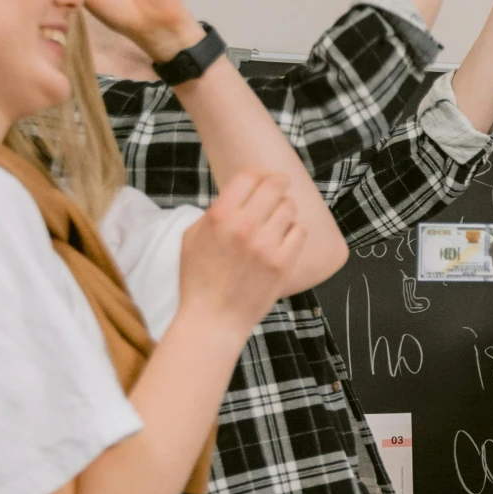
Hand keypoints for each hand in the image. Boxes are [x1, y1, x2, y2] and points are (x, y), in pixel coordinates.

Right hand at [177, 171, 303, 333]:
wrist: (213, 318)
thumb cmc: (198, 279)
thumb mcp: (192, 237)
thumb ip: (215, 212)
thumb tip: (240, 195)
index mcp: (219, 216)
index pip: (249, 176)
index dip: (257, 175)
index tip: (261, 179)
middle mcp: (244, 226)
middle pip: (275, 185)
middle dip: (278, 184)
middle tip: (278, 188)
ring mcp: (266, 245)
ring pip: (289, 207)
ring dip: (285, 210)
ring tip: (277, 221)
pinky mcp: (283, 262)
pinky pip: (300, 231)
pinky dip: (294, 231)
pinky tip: (284, 238)